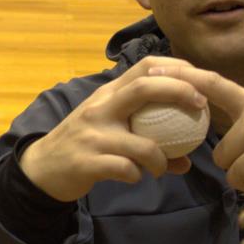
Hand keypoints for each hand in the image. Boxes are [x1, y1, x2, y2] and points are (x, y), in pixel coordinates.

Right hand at [19, 56, 203, 201]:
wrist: (42, 168)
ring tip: (163, 167)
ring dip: (161, 158)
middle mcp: (100, 108)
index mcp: (108, 93)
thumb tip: (186, 156)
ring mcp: (93, 135)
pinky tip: (136, 176)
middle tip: (200, 107)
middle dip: (180, 92)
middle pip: (145, 88)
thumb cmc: (83, 143)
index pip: (145, 66)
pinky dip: (138, 174)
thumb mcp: (109, 128)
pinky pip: (125, 168)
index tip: (201, 81)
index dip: (177, 68)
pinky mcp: (87, 161)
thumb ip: (144, 134)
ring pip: (143, 143)